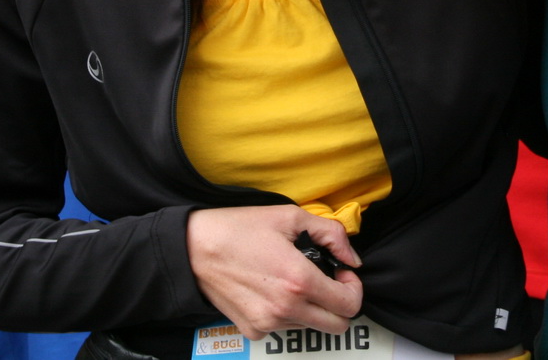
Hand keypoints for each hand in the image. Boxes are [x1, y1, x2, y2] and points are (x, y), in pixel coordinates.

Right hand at [188, 207, 363, 336]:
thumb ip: (331, 234)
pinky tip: (271, 290)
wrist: (194, 248)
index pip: (349, 305)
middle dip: (339, 304)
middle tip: (326, 281)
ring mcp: (268, 323)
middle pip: (337, 326)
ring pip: (310, 326)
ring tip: (292, 280)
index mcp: (299, 280)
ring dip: (312, 308)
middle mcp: (286, 308)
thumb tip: (352, 258)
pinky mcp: (252, 330)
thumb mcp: (290, 216)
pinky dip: (285, 313)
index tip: (341, 273)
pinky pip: (282, 328)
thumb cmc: (240, 228)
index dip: (353, 288)